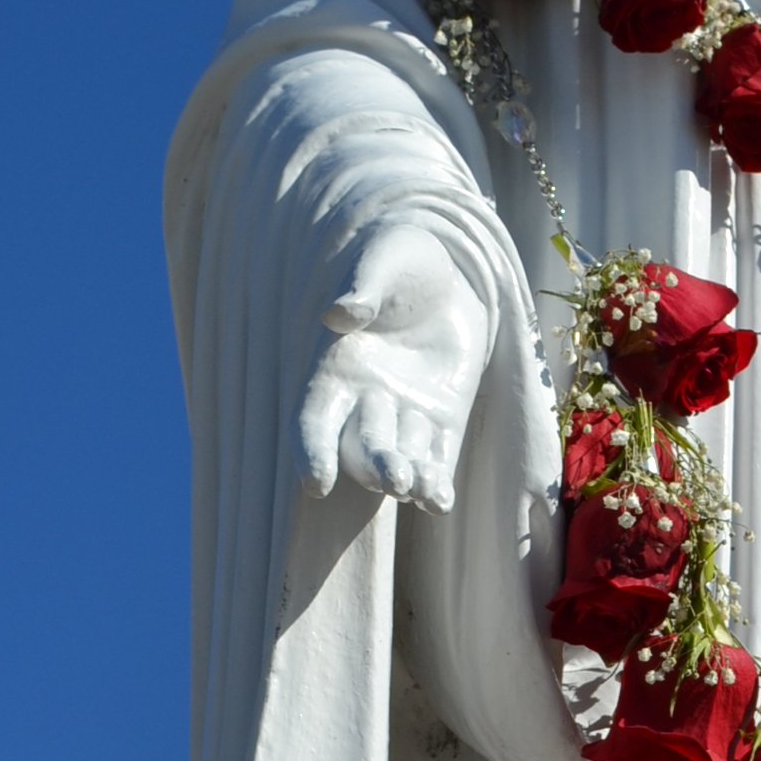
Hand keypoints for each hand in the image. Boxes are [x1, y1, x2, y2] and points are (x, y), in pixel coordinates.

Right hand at [298, 221, 490, 511]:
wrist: (449, 271)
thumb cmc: (402, 259)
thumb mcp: (384, 260)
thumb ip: (363, 286)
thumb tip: (341, 314)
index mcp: (333, 368)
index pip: (313, 420)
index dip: (310, 451)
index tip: (316, 483)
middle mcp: (364, 400)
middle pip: (359, 448)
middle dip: (374, 467)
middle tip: (395, 479)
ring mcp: (404, 414)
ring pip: (398, 459)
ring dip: (407, 478)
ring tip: (419, 488)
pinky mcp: (442, 420)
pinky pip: (436, 459)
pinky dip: (436, 483)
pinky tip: (440, 501)